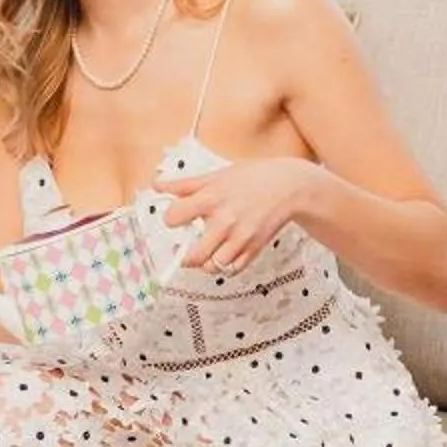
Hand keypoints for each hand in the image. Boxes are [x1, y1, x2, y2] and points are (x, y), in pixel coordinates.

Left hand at [156, 160, 321, 275]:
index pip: (174, 217)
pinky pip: (232, 270)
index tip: (175, 218)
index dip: (170, 219)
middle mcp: (225, 221)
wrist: (289, 187)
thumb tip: (157, 184)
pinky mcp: (253, 249)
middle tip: (183, 248)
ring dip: (203, 263)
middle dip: (183, 254)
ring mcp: (240, 238)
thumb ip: (186, 184)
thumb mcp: (217, 176)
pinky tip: (221, 254)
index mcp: (211, 198)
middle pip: (193, 255)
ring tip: (203, 253)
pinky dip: (223, 266)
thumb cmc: (253, 178)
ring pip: (212, 267)